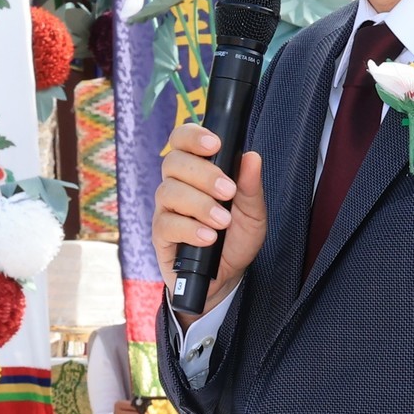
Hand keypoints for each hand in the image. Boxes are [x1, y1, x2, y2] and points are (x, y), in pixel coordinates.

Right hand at [151, 124, 264, 321]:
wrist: (226, 277)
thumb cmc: (236, 238)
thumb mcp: (253, 213)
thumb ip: (251, 186)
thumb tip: (252, 156)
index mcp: (196, 171)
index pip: (182, 140)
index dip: (193, 136)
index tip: (215, 145)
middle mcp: (176, 185)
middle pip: (173, 162)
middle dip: (203, 174)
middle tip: (228, 191)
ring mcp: (166, 210)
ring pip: (168, 192)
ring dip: (199, 204)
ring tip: (222, 221)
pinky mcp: (160, 235)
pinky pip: (166, 224)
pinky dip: (189, 229)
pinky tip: (208, 238)